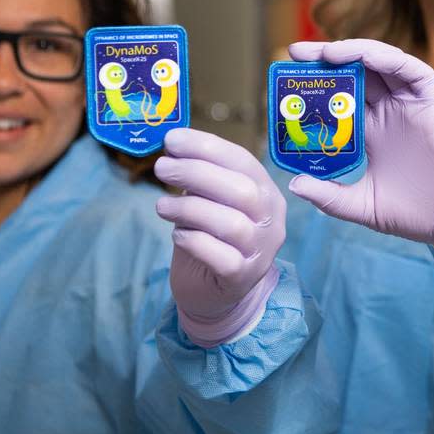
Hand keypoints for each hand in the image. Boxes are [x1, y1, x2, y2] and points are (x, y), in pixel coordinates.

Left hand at [154, 128, 285, 347]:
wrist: (214, 293)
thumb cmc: (209, 237)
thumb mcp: (208, 201)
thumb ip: (200, 178)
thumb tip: (174, 147)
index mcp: (266, 192)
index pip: (243, 161)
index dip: (207, 147)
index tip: (172, 139)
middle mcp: (271, 220)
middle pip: (242, 190)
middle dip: (197, 173)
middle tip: (162, 168)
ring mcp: (261, 251)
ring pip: (231, 223)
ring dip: (189, 208)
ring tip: (161, 206)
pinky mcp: (242, 278)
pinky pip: (221, 257)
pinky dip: (194, 241)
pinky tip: (178, 235)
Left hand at [286, 39, 433, 246]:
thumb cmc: (414, 213)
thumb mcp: (363, 206)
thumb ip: (330, 196)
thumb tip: (294, 184)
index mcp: (370, 132)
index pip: (337, 98)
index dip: (314, 85)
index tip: (286, 79)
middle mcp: (387, 112)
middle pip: (353, 73)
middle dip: (325, 59)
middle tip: (296, 54)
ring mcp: (409, 105)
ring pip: (380, 64)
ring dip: (354, 52)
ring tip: (326, 52)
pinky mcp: (432, 103)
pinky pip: (412, 71)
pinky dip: (389, 59)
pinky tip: (366, 56)